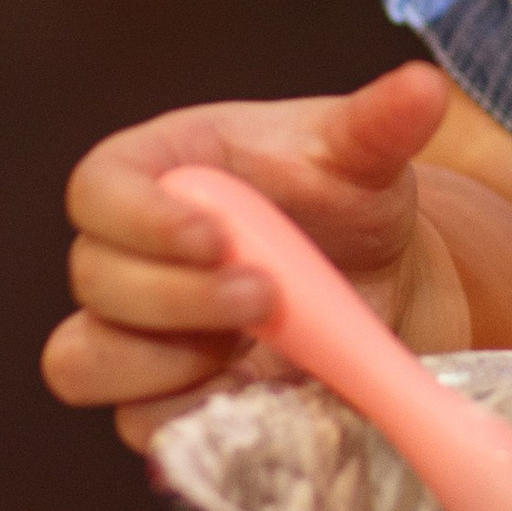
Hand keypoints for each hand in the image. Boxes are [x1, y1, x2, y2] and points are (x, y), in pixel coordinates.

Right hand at [41, 64, 458, 451]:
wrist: (366, 274)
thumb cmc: (342, 194)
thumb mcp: (364, 155)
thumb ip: (382, 123)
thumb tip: (426, 87)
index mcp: (158, 168)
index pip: (98, 189)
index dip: (141, 220)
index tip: (214, 237)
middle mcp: (126, 250)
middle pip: (95, 281)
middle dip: (177, 298)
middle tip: (266, 296)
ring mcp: (132, 329)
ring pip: (85, 361)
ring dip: (166, 364)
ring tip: (253, 347)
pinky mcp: (158, 396)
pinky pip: (137, 423)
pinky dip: (193, 416)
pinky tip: (258, 391)